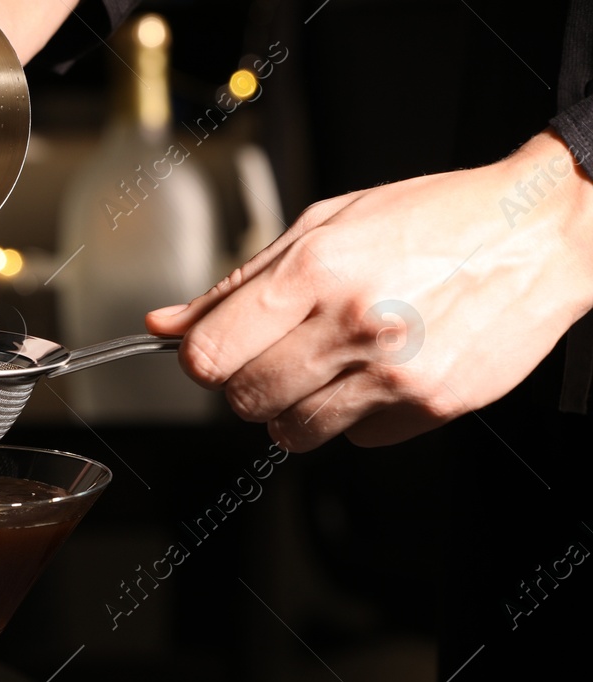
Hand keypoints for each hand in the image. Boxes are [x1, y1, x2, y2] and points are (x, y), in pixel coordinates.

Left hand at [145, 130, 592, 450]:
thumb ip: (237, 284)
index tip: (218, 351)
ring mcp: (395, 373)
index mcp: (315, 271)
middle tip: (281, 353)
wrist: (539, 231)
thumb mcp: (324, 225)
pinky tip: (382, 372)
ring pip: (292, 434)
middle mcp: (353, 324)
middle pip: (245, 401)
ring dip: (297, 407)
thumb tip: (165, 324)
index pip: (209, 355)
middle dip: (248, 384)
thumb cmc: (432, 220)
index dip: (204, 359)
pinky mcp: (431, 406)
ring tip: (333, 362)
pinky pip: (356, 440)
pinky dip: (357, 416)